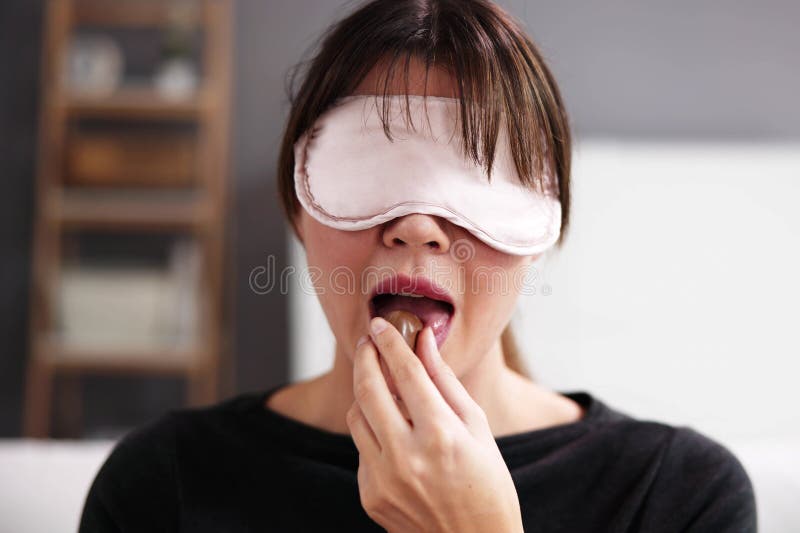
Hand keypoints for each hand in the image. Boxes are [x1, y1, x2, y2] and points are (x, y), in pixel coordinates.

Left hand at [346, 317, 523, 532]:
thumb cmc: (488, 485)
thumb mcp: (477, 428)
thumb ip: (445, 381)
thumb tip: (424, 340)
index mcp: (441, 436)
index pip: (406, 373)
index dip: (390, 342)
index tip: (381, 324)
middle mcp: (406, 456)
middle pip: (369, 389)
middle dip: (365, 357)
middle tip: (368, 342)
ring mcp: (383, 479)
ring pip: (357, 417)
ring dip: (366, 394)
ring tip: (383, 386)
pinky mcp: (369, 496)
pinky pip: (361, 449)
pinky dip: (374, 433)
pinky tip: (395, 436)